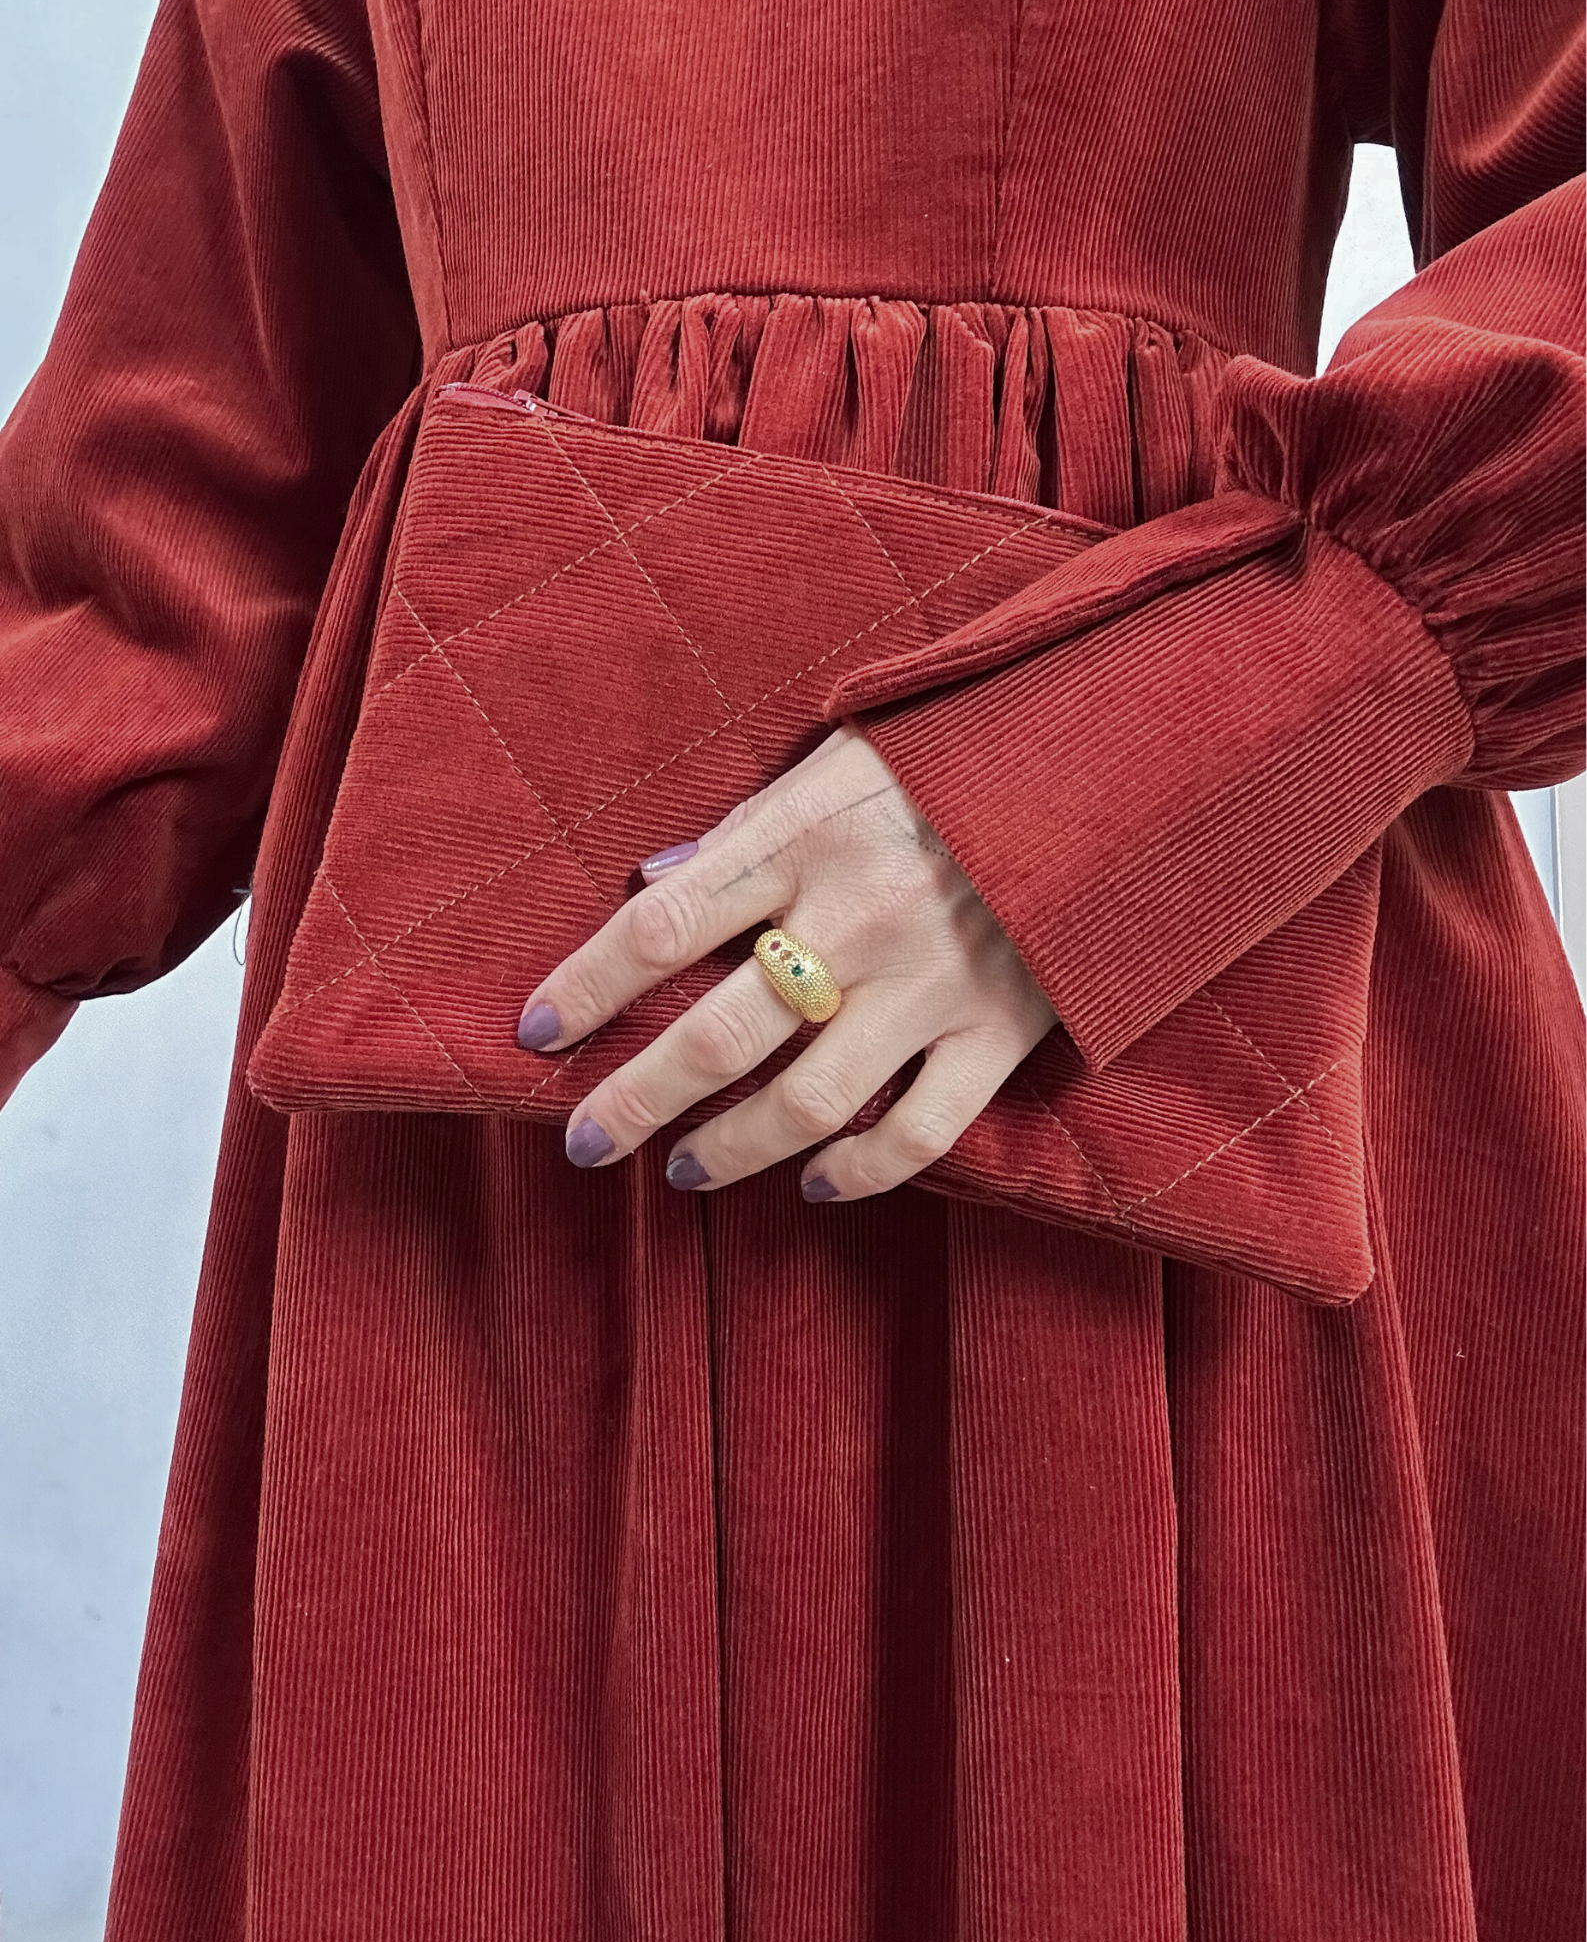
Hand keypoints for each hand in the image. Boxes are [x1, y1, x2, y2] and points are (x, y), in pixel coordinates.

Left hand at [515, 723, 1057, 1201]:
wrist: (1114, 765)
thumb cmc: (957, 758)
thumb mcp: (838, 761)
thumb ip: (744, 831)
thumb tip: (649, 884)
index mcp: (805, 840)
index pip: (660, 928)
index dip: (584, 988)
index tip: (534, 1033)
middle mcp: (859, 920)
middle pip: (715, 1036)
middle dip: (632, 1102)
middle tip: (583, 1144)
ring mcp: (932, 986)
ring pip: (804, 1102)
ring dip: (728, 1150)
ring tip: (682, 1170)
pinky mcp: (999, 1032)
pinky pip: (917, 1133)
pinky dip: (858, 1172)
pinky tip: (816, 1183)